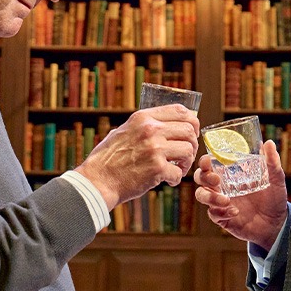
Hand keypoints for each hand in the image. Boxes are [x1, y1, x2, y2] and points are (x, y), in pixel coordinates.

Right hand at [74, 104, 198, 208]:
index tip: (191, 132)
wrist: (97, 180)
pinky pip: (179, 173)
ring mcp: (154, 149)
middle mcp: (151, 130)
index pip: (180, 110)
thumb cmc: (108, 159)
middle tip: (186, 155)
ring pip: (188, 150)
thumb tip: (164, 123)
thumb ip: (143, 126)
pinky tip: (167, 181)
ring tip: (177, 169)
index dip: (192, 122)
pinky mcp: (156, 169)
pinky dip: (175, 179)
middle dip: (192, 144)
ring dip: (186, 162)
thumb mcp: (123, 131)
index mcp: (143, 118)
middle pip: (189, 130)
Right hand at [193, 139, 288, 248]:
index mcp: (230, 174)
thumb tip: (269, 143)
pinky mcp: (223, 218)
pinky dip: (222, 212)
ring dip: (210, 197)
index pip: (211, 164)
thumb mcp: (276, 179)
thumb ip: (272, 162)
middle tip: (217, 180)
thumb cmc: (273, 198)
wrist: (277, 223)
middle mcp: (222, 187)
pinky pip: (213, 214)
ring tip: (226, 200)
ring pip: (201, 196)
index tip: (208, 160)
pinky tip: (235, 212)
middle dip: (204, 177)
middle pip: (201, 178)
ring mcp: (221, 202)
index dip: (205, 161)